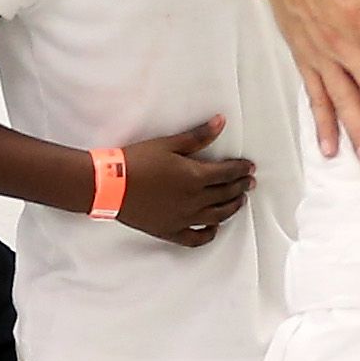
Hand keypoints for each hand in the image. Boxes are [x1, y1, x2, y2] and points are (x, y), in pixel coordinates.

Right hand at [115, 116, 256, 248]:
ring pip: (217, 216)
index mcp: (196, 177)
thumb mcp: (168, 144)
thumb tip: (221, 122)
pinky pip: (196, 238)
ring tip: (239, 201)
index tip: (250, 167)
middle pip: (226, 194)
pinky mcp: (170, 231)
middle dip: (241, 187)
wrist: (109, 185)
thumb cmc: (137, 161)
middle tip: (249, 183)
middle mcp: (195, 200)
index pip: (228, 173)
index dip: (241, 169)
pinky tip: (214, 228)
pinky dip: (209, 234)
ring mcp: (184, 219)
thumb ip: (198, 136)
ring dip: (232, 208)